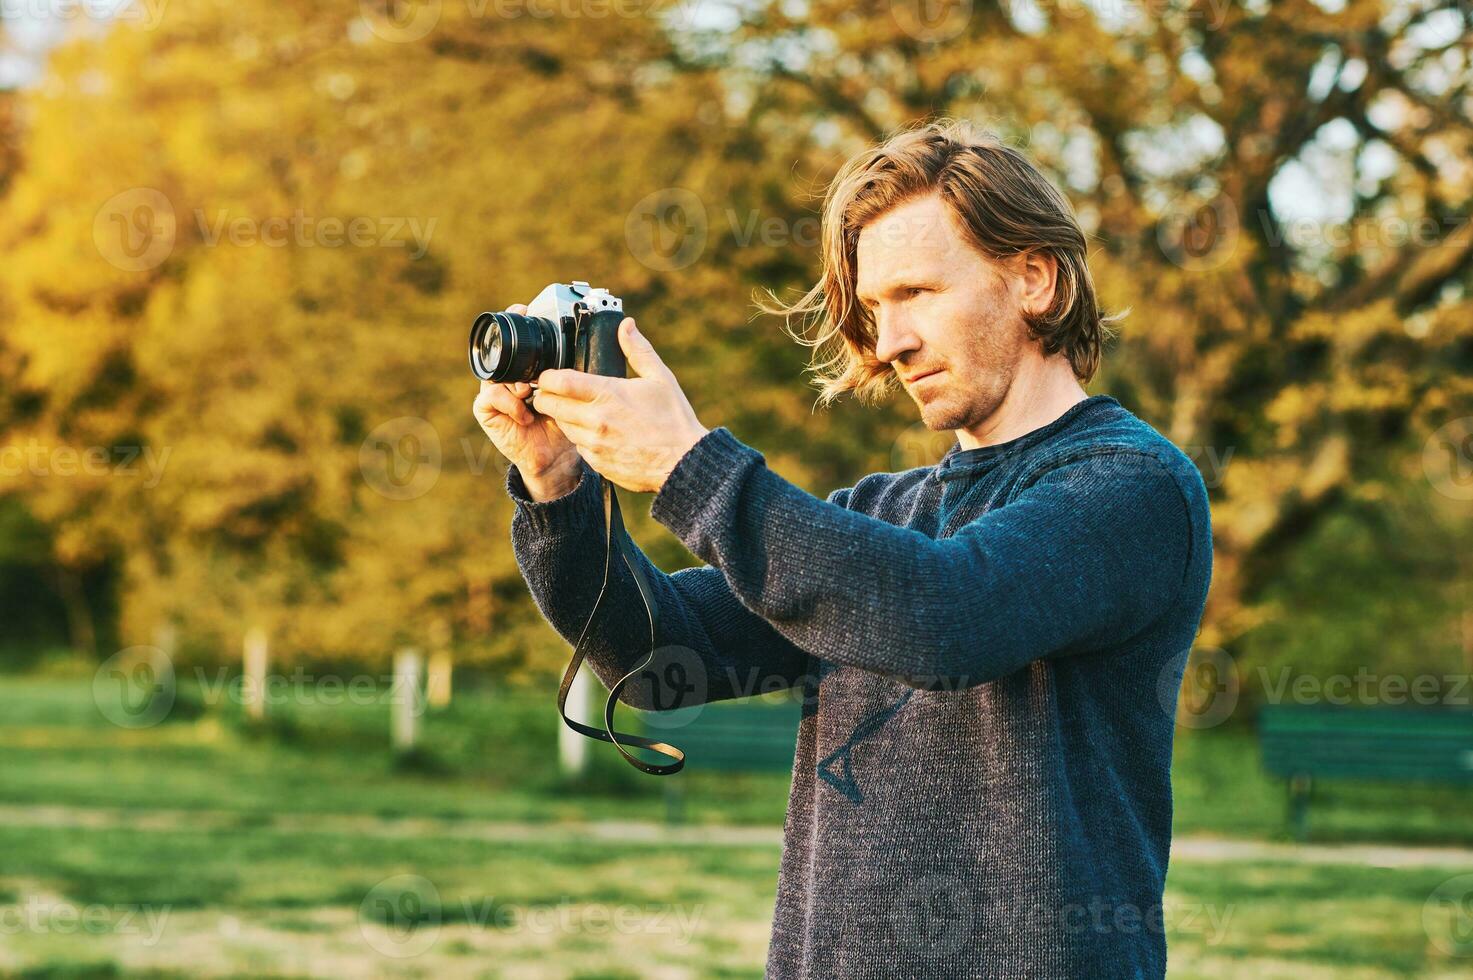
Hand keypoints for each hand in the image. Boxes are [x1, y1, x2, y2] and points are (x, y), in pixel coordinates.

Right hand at [472, 304, 582, 501]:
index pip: (520, 340)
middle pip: (503, 353)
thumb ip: (590, 366)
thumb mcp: (582, 392)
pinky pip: (489, 398)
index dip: (518, 322)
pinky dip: (508, 402)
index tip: (524, 308)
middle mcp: (512, 378)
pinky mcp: (488, 412)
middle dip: (511, 349)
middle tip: (524, 350)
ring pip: (495, 374)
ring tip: (529, 391)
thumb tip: (620, 329)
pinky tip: (525, 413)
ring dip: (513, 381)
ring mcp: (497, 394)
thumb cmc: (571, 425)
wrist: (558, 460)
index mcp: (532, 369)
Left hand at [531, 318, 707, 493]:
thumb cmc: (674, 419)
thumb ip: (638, 350)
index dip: (547, 377)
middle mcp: (596, 420)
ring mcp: (594, 443)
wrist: (684, 463)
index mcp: (608, 394)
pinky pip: (577, 445)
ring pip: (561, 425)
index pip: (559, 382)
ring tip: (579, 409)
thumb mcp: (660, 378)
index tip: (550, 375)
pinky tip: (597, 430)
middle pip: (550, 405)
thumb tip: (627, 325)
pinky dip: (580, 436)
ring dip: (563, 416)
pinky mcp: (597, 462)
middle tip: (555, 391)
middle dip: (547, 396)